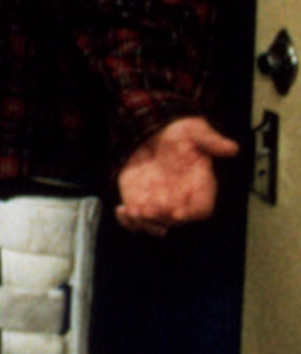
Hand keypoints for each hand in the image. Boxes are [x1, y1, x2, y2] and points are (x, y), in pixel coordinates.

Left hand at [115, 116, 238, 234]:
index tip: (178, 213)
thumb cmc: (181, 133)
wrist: (155, 131)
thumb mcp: (196, 132)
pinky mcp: (140, 199)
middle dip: (161, 217)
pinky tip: (122, 211)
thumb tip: (232, 148)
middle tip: (148, 209)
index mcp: (199, 186)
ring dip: (144, 221)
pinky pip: (136, 217)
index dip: (191, 213)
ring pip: (154, 222)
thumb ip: (211, 141)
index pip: (201, 208)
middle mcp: (181, 199)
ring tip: (133, 211)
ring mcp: (160, 201)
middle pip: (175, 219)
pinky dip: (128, 220)